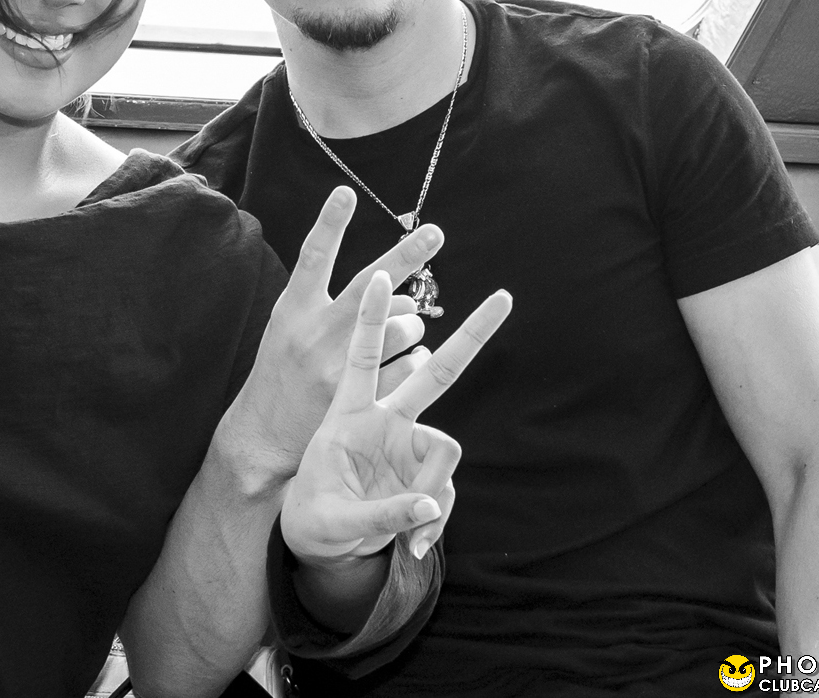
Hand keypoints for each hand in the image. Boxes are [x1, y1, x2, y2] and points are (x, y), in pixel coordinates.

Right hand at [224, 187, 444, 477]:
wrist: (264, 435)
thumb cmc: (282, 370)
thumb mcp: (288, 326)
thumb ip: (327, 301)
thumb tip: (391, 279)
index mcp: (293, 310)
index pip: (313, 257)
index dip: (329, 222)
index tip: (346, 191)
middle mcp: (316, 333)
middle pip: (372, 285)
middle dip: (407, 254)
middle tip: (435, 232)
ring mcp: (340, 365)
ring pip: (403, 325)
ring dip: (412, 322)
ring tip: (402, 330)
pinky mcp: (362, 396)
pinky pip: (411, 363)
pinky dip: (416, 357)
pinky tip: (406, 360)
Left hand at [282, 273, 511, 561]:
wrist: (320, 541)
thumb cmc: (314, 517)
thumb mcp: (334, 521)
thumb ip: (384, 514)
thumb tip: (431, 502)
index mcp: (348, 416)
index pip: (363, 357)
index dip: (372, 319)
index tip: (380, 276)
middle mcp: (385, 421)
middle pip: (436, 371)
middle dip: (471, 335)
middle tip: (504, 297)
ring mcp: (408, 445)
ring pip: (447, 447)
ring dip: (435, 491)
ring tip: (409, 531)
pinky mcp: (424, 474)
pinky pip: (444, 491)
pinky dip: (434, 520)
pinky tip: (414, 543)